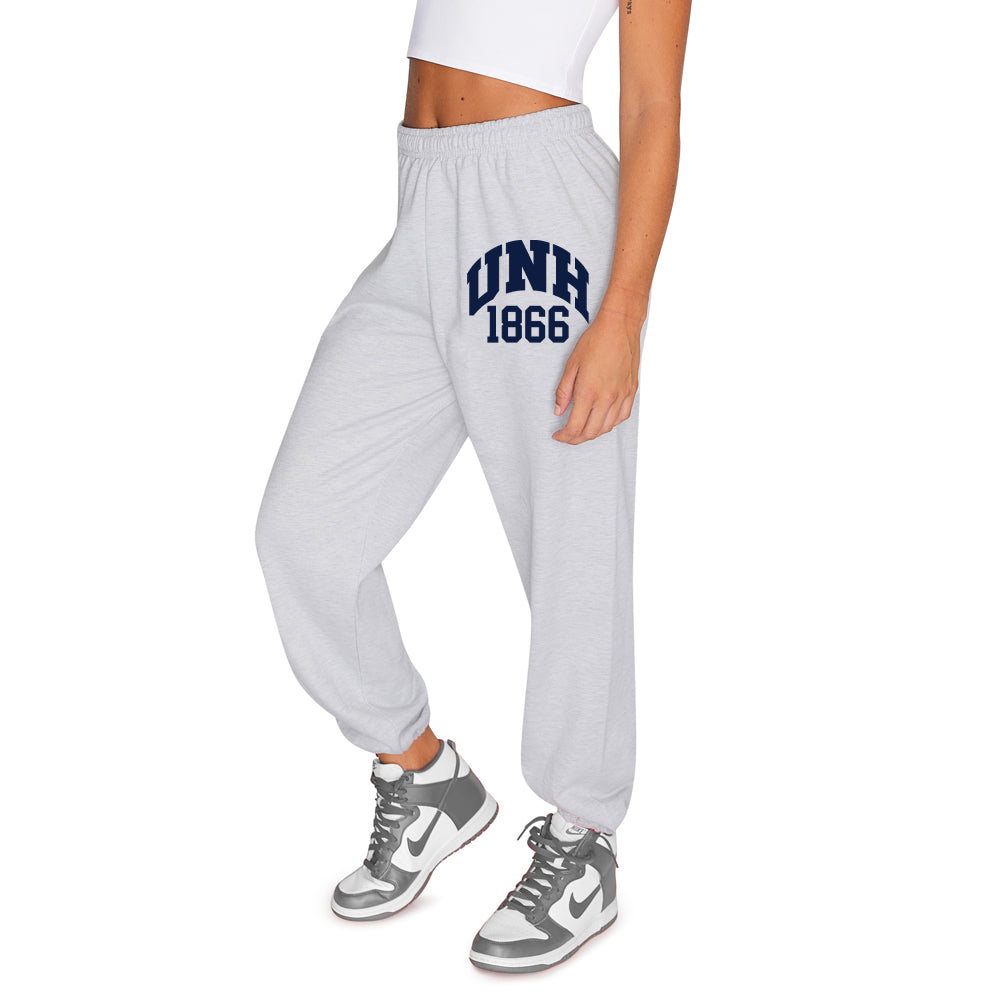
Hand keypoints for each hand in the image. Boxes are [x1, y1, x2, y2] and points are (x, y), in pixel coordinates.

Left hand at [552, 299, 642, 444]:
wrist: (619, 327)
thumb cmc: (595, 341)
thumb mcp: (571, 365)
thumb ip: (563, 391)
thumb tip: (558, 410)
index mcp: (588, 392)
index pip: (575, 427)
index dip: (564, 436)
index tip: (558, 435)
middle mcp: (606, 397)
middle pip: (591, 432)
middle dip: (576, 439)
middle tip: (568, 436)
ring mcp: (621, 395)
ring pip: (607, 427)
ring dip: (593, 433)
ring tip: (583, 430)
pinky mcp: (631, 391)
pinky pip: (622, 417)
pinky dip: (611, 424)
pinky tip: (603, 421)